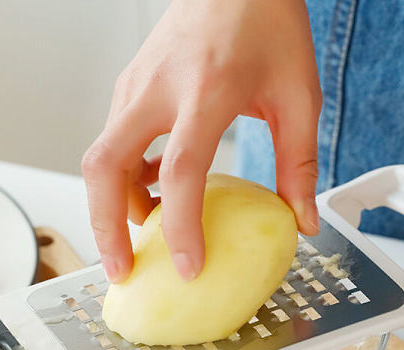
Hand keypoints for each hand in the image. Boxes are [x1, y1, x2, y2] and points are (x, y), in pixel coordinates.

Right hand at [82, 0, 320, 282]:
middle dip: (106, 228)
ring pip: (101, 158)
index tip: (187, 267)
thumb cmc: (268, 24)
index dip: (181, 226)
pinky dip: (126, 180)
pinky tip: (152, 194)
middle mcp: (157, 89)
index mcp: (206, 91)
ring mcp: (135, 87)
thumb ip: (300, 164)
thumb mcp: (298, 96)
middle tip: (123, 270)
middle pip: (105, 168)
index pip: (180, 170)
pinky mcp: (130, 88)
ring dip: (114, 206)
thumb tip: (303, 221)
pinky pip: (114, 144)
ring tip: (145, 237)